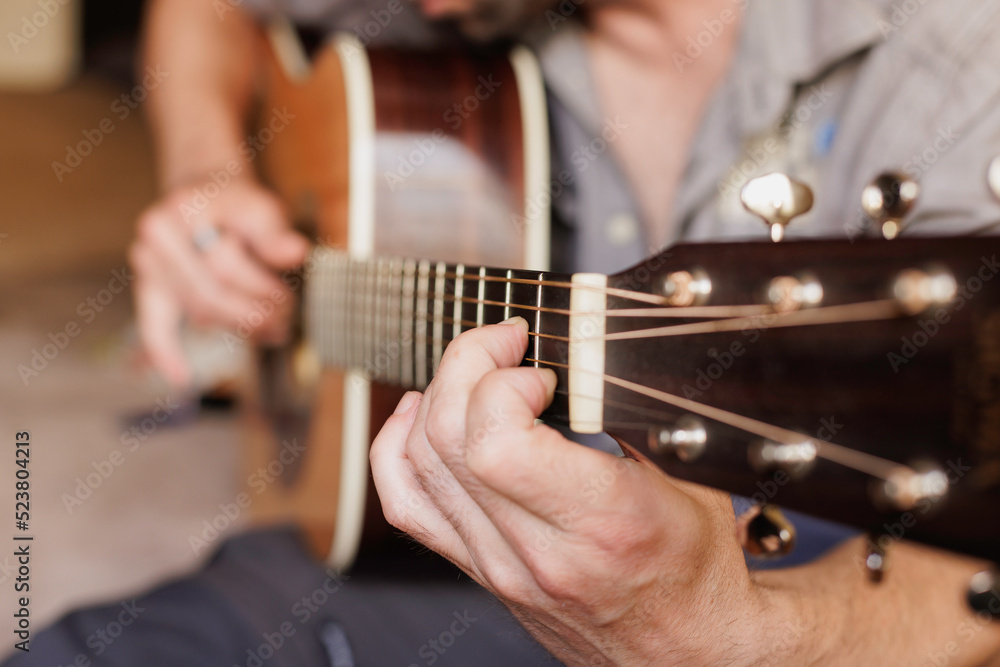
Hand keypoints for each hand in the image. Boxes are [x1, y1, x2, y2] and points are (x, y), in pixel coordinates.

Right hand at [128, 175, 307, 385]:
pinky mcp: (148, 288)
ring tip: (270, 331)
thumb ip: (274, 232)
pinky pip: (153, 325)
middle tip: (283, 325)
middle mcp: (154, 237)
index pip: (224, 264)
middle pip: (209, 293)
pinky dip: (166, 352)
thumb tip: (295, 252)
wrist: (207, 195)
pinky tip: (182, 377)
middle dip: (250, 314)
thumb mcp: (260, 207)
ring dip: (236, 327)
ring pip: (197, 312)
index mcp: (181, 211)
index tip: (288, 300)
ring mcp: (146, 264)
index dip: (259, 287)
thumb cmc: (237, 205)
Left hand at [370, 318, 809, 665]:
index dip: (503, 383)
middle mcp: (538, 552)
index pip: (496, 445)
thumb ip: (642, 412)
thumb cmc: (696, 567)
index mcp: (601, 522)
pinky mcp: (479, 572)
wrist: (682, 650)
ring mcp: (499, 567)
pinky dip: (398, 447)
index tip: (540, 367)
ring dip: (438, 394)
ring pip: (417, 464)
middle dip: (467, 365)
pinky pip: (406, 504)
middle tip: (508, 345)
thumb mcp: (697, 478)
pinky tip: (422, 413)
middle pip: (447, 440)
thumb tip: (591, 346)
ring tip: (478, 369)